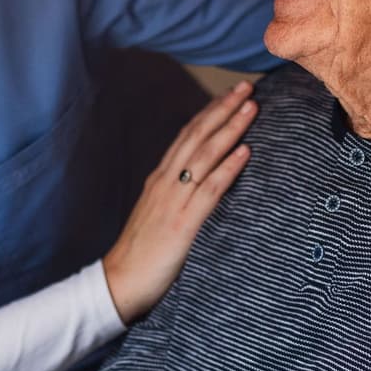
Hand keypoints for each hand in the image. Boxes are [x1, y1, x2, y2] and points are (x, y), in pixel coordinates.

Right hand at [102, 82, 256, 321]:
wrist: (119, 282)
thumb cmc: (141, 252)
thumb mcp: (157, 214)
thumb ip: (176, 196)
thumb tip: (199, 184)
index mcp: (160, 180)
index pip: (187, 136)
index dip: (209, 113)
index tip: (229, 95)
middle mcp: (166, 182)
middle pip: (197, 136)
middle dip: (223, 109)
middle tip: (246, 88)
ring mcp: (174, 200)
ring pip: (205, 155)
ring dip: (230, 129)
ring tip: (251, 108)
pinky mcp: (183, 223)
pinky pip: (209, 190)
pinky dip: (228, 168)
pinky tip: (245, 152)